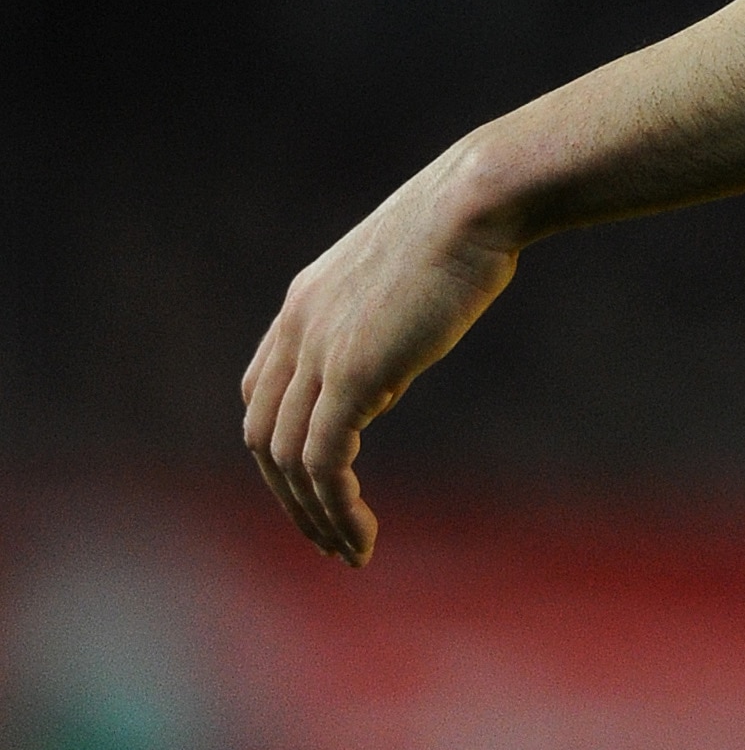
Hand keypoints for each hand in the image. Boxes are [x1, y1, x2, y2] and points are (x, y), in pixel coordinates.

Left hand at [240, 144, 518, 564]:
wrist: (477, 200)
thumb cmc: (463, 228)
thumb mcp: (402, 285)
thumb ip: (375, 336)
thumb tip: (374, 392)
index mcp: (303, 302)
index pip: (262, 392)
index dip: (281, 449)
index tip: (318, 487)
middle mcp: (296, 326)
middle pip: (263, 435)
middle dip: (289, 496)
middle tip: (328, 537)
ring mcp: (318, 348)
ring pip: (288, 459)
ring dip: (314, 515)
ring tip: (351, 549)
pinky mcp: (351, 371)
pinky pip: (324, 461)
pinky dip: (336, 507)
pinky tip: (364, 533)